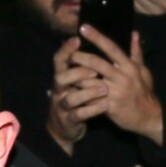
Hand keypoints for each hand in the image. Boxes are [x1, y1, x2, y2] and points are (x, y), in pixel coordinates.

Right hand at [47, 36, 103, 154]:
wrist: (66, 128)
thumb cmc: (77, 97)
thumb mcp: (79, 80)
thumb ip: (87, 62)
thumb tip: (95, 39)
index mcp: (63, 76)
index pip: (60, 60)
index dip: (66, 49)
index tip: (77, 39)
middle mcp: (59, 90)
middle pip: (60, 77)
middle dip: (77, 73)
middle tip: (96, 71)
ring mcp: (62, 106)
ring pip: (70, 98)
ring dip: (88, 93)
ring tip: (105, 89)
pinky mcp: (69, 120)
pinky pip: (79, 114)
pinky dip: (92, 109)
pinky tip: (105, 105)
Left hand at [71, 26, 163, 144]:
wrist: (148, 116)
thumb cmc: (144, 92)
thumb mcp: (143, 71)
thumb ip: (136, 52)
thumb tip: (134, 33)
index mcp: (129, 66)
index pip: (111, 48)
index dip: (97, 37)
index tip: (83, 27)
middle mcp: (122, 77)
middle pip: (97, 63)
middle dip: (80, 56)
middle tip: (69, 52)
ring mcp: (116, 92)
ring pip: (90, 80)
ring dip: (77, 76)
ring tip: (68, 71)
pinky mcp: (110, 106)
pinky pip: (91, 97)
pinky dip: (81, 93)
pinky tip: (73, 89)